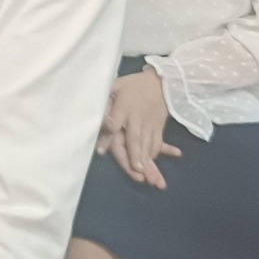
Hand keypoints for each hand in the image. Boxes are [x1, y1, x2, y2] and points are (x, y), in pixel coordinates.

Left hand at [98, 69, 179, 189]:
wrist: (161, 81)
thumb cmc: (133, 85)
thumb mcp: (115, 87)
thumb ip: (106, 103)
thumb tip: (96, 118)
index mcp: (123, 107)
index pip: (114, 124)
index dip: (108, 137)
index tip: (101, 151)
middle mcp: (137, 118)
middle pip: (135, 140)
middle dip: (137, 156)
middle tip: (138, 172)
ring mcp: (150, 124)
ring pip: (148, 145)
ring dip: (149, 162)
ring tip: (150, 178)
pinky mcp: (159, 128)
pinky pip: (159, 143)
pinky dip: (160, 153)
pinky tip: (157, 166)